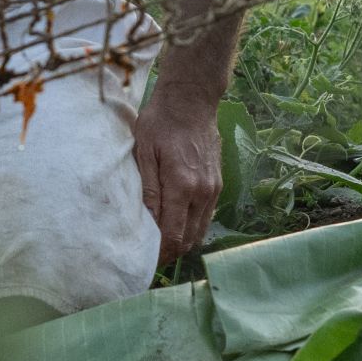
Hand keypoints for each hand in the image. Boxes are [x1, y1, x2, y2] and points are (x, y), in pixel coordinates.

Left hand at [132, 89, 222, 269]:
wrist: (191, 100)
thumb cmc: (161, 121)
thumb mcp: (144, 151)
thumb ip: (148, 189)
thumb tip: (146, 222)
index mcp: (182, 186)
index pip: (173, 235)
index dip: (160, 254)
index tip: (145, 260)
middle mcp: (202, 192)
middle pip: (189, 239)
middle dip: (171, 252)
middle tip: (150, 256)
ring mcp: (213, 189)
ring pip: (200, 231)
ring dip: (182, 241)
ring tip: (162, 243)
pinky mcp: (217, 184)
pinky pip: (206, 216)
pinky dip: (192, 226)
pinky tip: (177, 223)